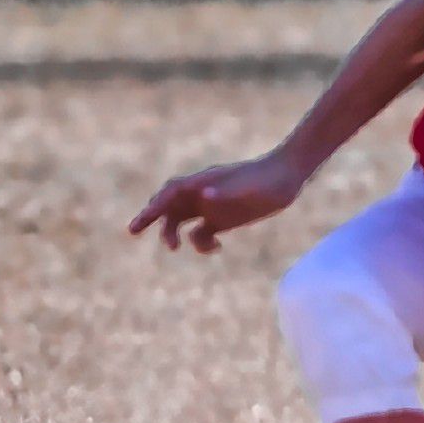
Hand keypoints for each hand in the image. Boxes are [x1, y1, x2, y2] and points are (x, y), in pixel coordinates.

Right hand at [130, 152, 310, 252]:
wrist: (290, 175)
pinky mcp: (224, 220)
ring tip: (174, 247)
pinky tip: (216, 247)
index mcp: (204, 182)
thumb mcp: (250, 187)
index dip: (152, 206)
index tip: (140, 219)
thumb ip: (227, 192)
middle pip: (168, 207)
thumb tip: (204, 195)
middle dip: (150, 218)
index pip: (170, 193)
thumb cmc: (270, 178)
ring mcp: (213, 207)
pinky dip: (202, 243)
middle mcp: (203, 194)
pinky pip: (202, 233)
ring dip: (173, 234)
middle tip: (133, 231)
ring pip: (181, 221)